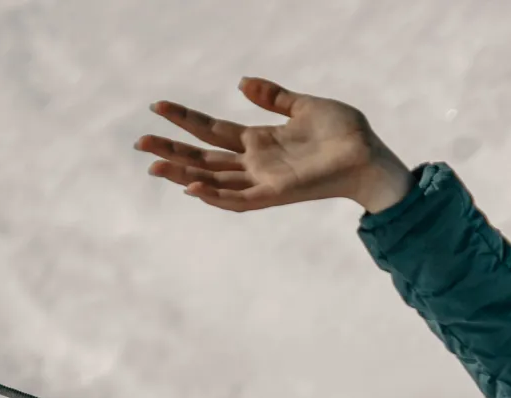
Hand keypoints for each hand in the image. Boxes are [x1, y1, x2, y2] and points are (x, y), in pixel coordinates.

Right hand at [136, 78, 412, 213]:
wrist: (370, 155)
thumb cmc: (346, 133)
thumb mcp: (304, 106)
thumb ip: (274, 96)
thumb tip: (241, 83)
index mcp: (260, 141)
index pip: (212, 130)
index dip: (185, 119)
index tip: (157, 106)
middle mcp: (257, 163)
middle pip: (204, 157)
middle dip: (172, 151)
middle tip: (140, 143)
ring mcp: (264, 180)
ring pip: (214, 180)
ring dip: (184, 174)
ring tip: (152, 164)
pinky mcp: (276, 194)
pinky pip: (240, 200)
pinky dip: (216, 196)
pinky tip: (192, 187)